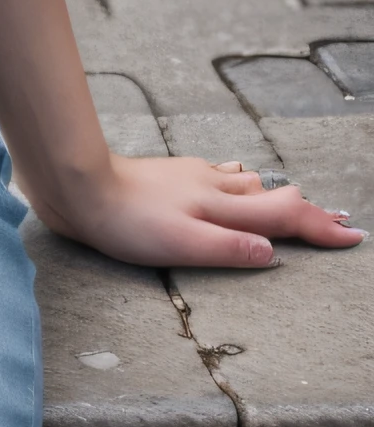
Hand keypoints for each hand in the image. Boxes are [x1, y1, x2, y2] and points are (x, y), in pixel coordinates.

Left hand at [49, 153, 362, 266]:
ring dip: (277, 195)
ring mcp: (194, 176)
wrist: (80, 183)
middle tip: (336, 224)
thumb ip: (229, 249)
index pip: (284, 216)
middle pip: (275, 196)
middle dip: (308, 212)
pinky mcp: (174, 174)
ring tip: (296, 206)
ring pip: (248, 182)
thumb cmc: (127, 221)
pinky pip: (221, 175)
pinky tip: (236, 180)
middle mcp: (214, 186)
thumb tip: (273, 252)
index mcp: (222, 206)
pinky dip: (242, 182)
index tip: (352, 237)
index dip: (320, 228)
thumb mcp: (183, 244)